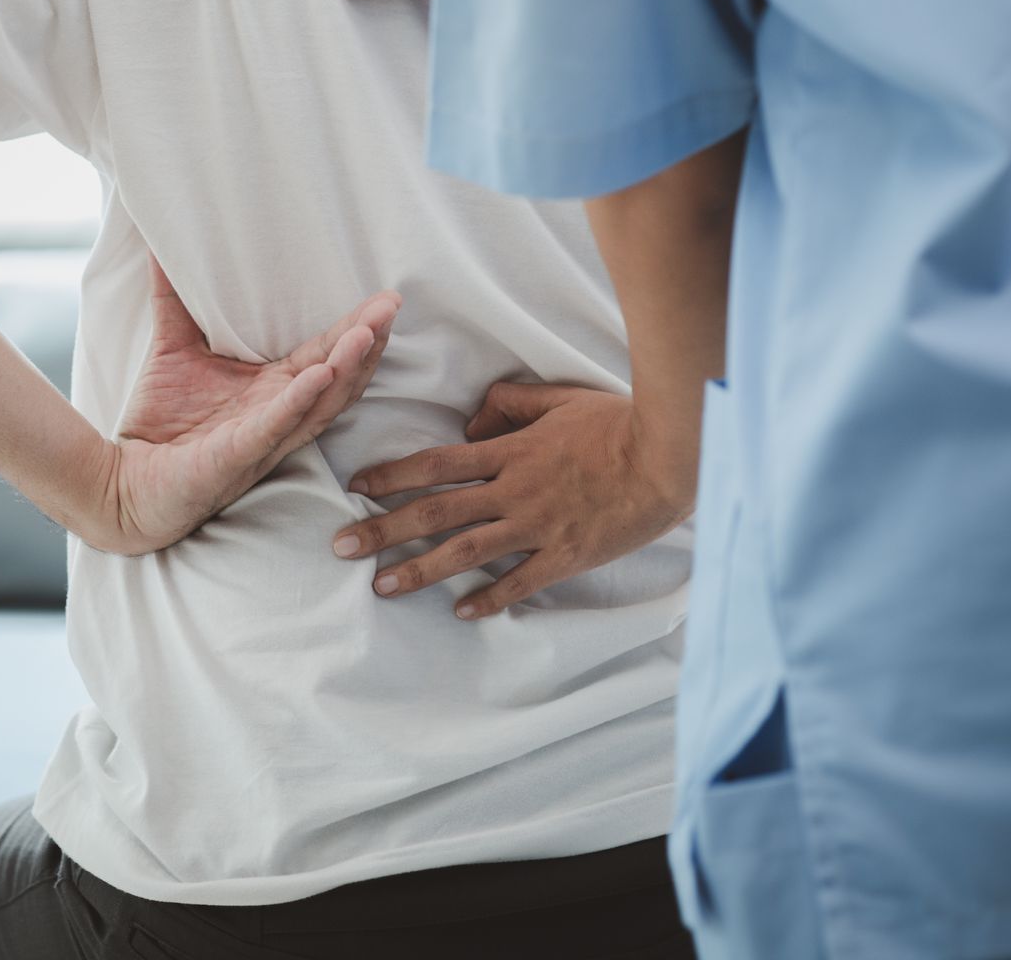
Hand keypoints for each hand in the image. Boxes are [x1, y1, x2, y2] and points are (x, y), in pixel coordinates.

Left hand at [93, 257, 400, 555]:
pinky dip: (297, 403)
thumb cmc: (159, 420)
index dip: (356, 329)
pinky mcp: (235, 457)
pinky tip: (318, 376)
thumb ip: (173, 300)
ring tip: (367, 335)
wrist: (125, 478)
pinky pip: (273, 428)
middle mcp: (278, 415)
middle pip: (336, 377)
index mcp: (272, 390)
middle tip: (391, 308)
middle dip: (366, 343)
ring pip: (318, 406)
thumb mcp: (172, 348)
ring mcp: (262, 439)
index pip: (325, 355)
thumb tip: (161, 246)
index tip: (386, 299)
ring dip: (345, 370)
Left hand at [333, 381, 692, 618]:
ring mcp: (537, 527)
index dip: (391, 477)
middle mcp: (512, 492)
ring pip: (466, 552)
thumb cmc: (615, 423)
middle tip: (342, 546)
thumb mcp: (556, 400)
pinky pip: (520, 582)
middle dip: (383, 530)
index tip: (356, 489)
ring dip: (419, 570)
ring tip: (381, 585)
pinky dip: (489, 598)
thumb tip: (472, 423)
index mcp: (507, 453)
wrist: (668, 458)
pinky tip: (460, 611)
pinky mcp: (565, 555)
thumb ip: (508, 406)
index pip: (435, 466)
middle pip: (435, 512)